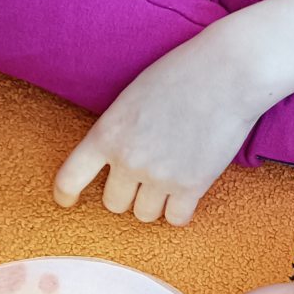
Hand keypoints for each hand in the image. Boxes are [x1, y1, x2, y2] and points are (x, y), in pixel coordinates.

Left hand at [53, 25, 267, 224]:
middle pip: (114, 203)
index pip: (71, 176)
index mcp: (108, 133)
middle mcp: (128, 160)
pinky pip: (176, 218)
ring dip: (155, 202)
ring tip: (171, 178)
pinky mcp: (191, 186)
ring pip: (145, 214)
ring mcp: (160, 176)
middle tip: (146, 177)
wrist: (227, 74)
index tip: (66, 200)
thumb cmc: (183, 74)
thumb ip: (119, 130)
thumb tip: (117, 161)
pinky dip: (180, 210)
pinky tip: (188, 191)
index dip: (65, 193)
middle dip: (128, 193)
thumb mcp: (133, 97)